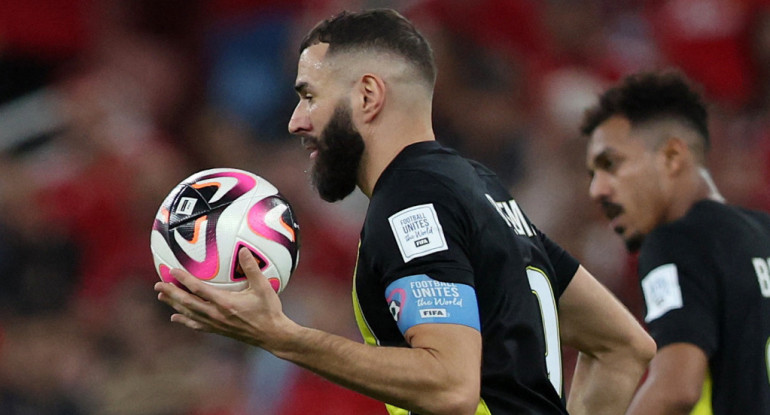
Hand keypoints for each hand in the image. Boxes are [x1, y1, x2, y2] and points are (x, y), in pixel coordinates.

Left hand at [154, 248, 294, 348]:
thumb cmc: (269, 310)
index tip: (172, 271)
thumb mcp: (263, 287)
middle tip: (158, 285)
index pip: (199, 289)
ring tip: (162, 297)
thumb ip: (252, 268)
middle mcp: (216, 314)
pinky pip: (197, 325)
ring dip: (174, 304)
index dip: (184, 280)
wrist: (272, 336)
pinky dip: (185, 320)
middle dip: (171, 293)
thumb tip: (243, 249)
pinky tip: (176, 318)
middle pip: (188, 303)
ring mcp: (216, 324)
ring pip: (190, 314)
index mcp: (225, 303)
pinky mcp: (219, 330)